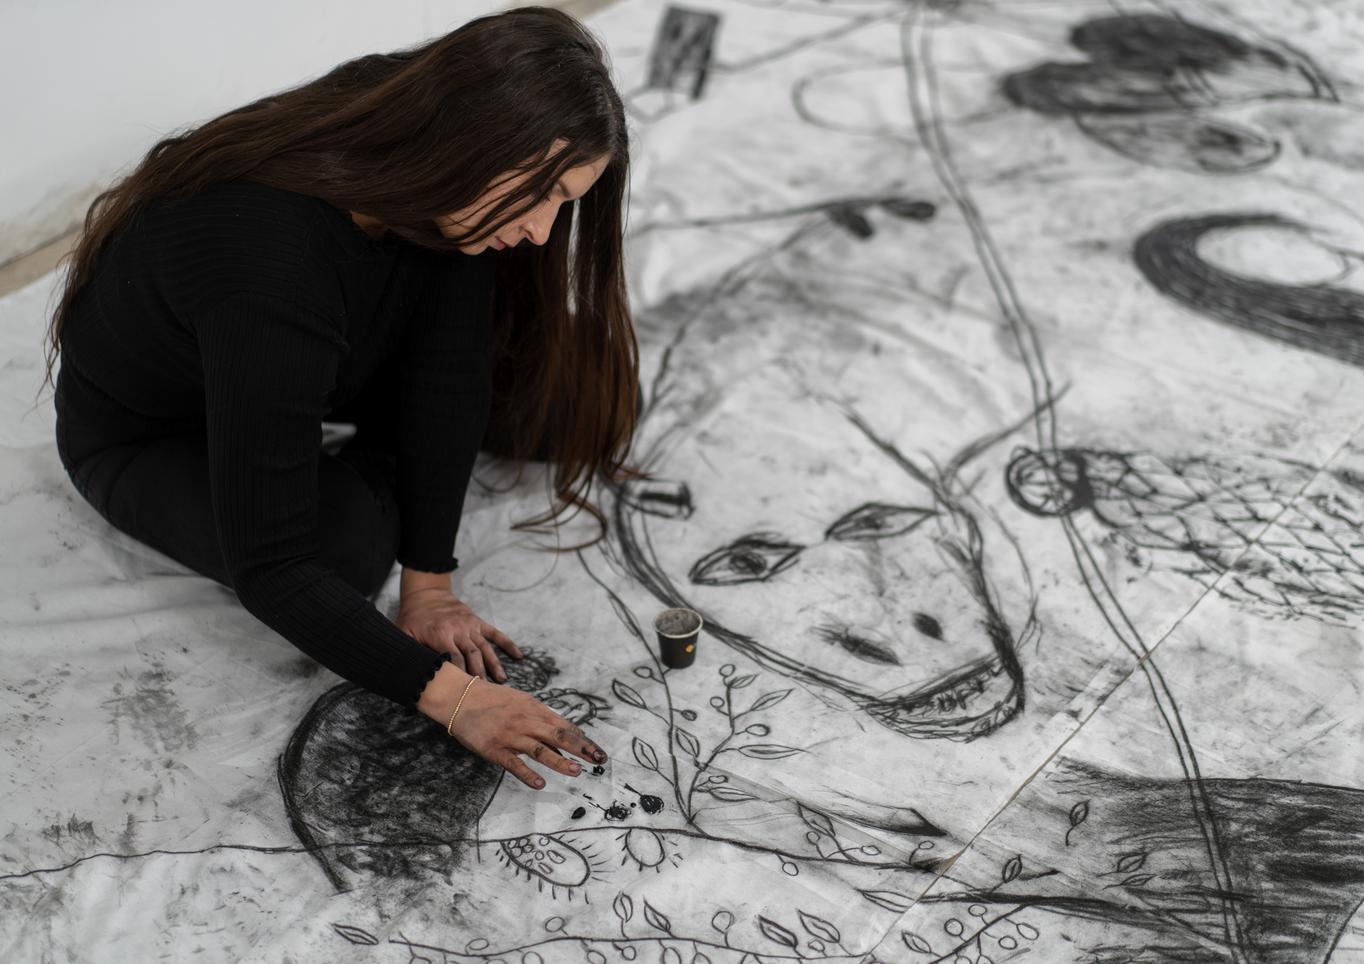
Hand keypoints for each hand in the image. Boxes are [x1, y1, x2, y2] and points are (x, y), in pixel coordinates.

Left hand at [397, 589, 522, 681]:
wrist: (426, 594)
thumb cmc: (413, 618)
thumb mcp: (404, 633)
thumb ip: (408, 650)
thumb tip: (407, 672)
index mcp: (440, 634)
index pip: (453, 658)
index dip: (460, 674)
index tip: (464, 690)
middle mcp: (458, 630)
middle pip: (472, 655)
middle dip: (479, 673)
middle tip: (486, 691)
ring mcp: (470, 626)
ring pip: (485, 647)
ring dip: (494, 664)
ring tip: (502, 680)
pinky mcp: (478, 622)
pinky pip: (495, 633)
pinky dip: (507, 644)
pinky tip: (518, 656)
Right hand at [418, 663, 608, 788]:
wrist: (461, 698)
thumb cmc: (493, 700)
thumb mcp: (521, 701)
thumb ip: (541, 718)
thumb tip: (562, 736)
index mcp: (535, 709)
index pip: (564, 726)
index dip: (583, 740)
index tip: (597, 751)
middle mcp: (526, 721)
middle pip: (559, 736)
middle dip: (581, 749)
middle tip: (598, 760)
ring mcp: (511, 736)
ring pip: (540, 750)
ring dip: (560, 761)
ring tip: (576, 771)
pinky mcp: (495, 749)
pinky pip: (514, 764)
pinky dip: (528, 774)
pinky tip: (540, 784)